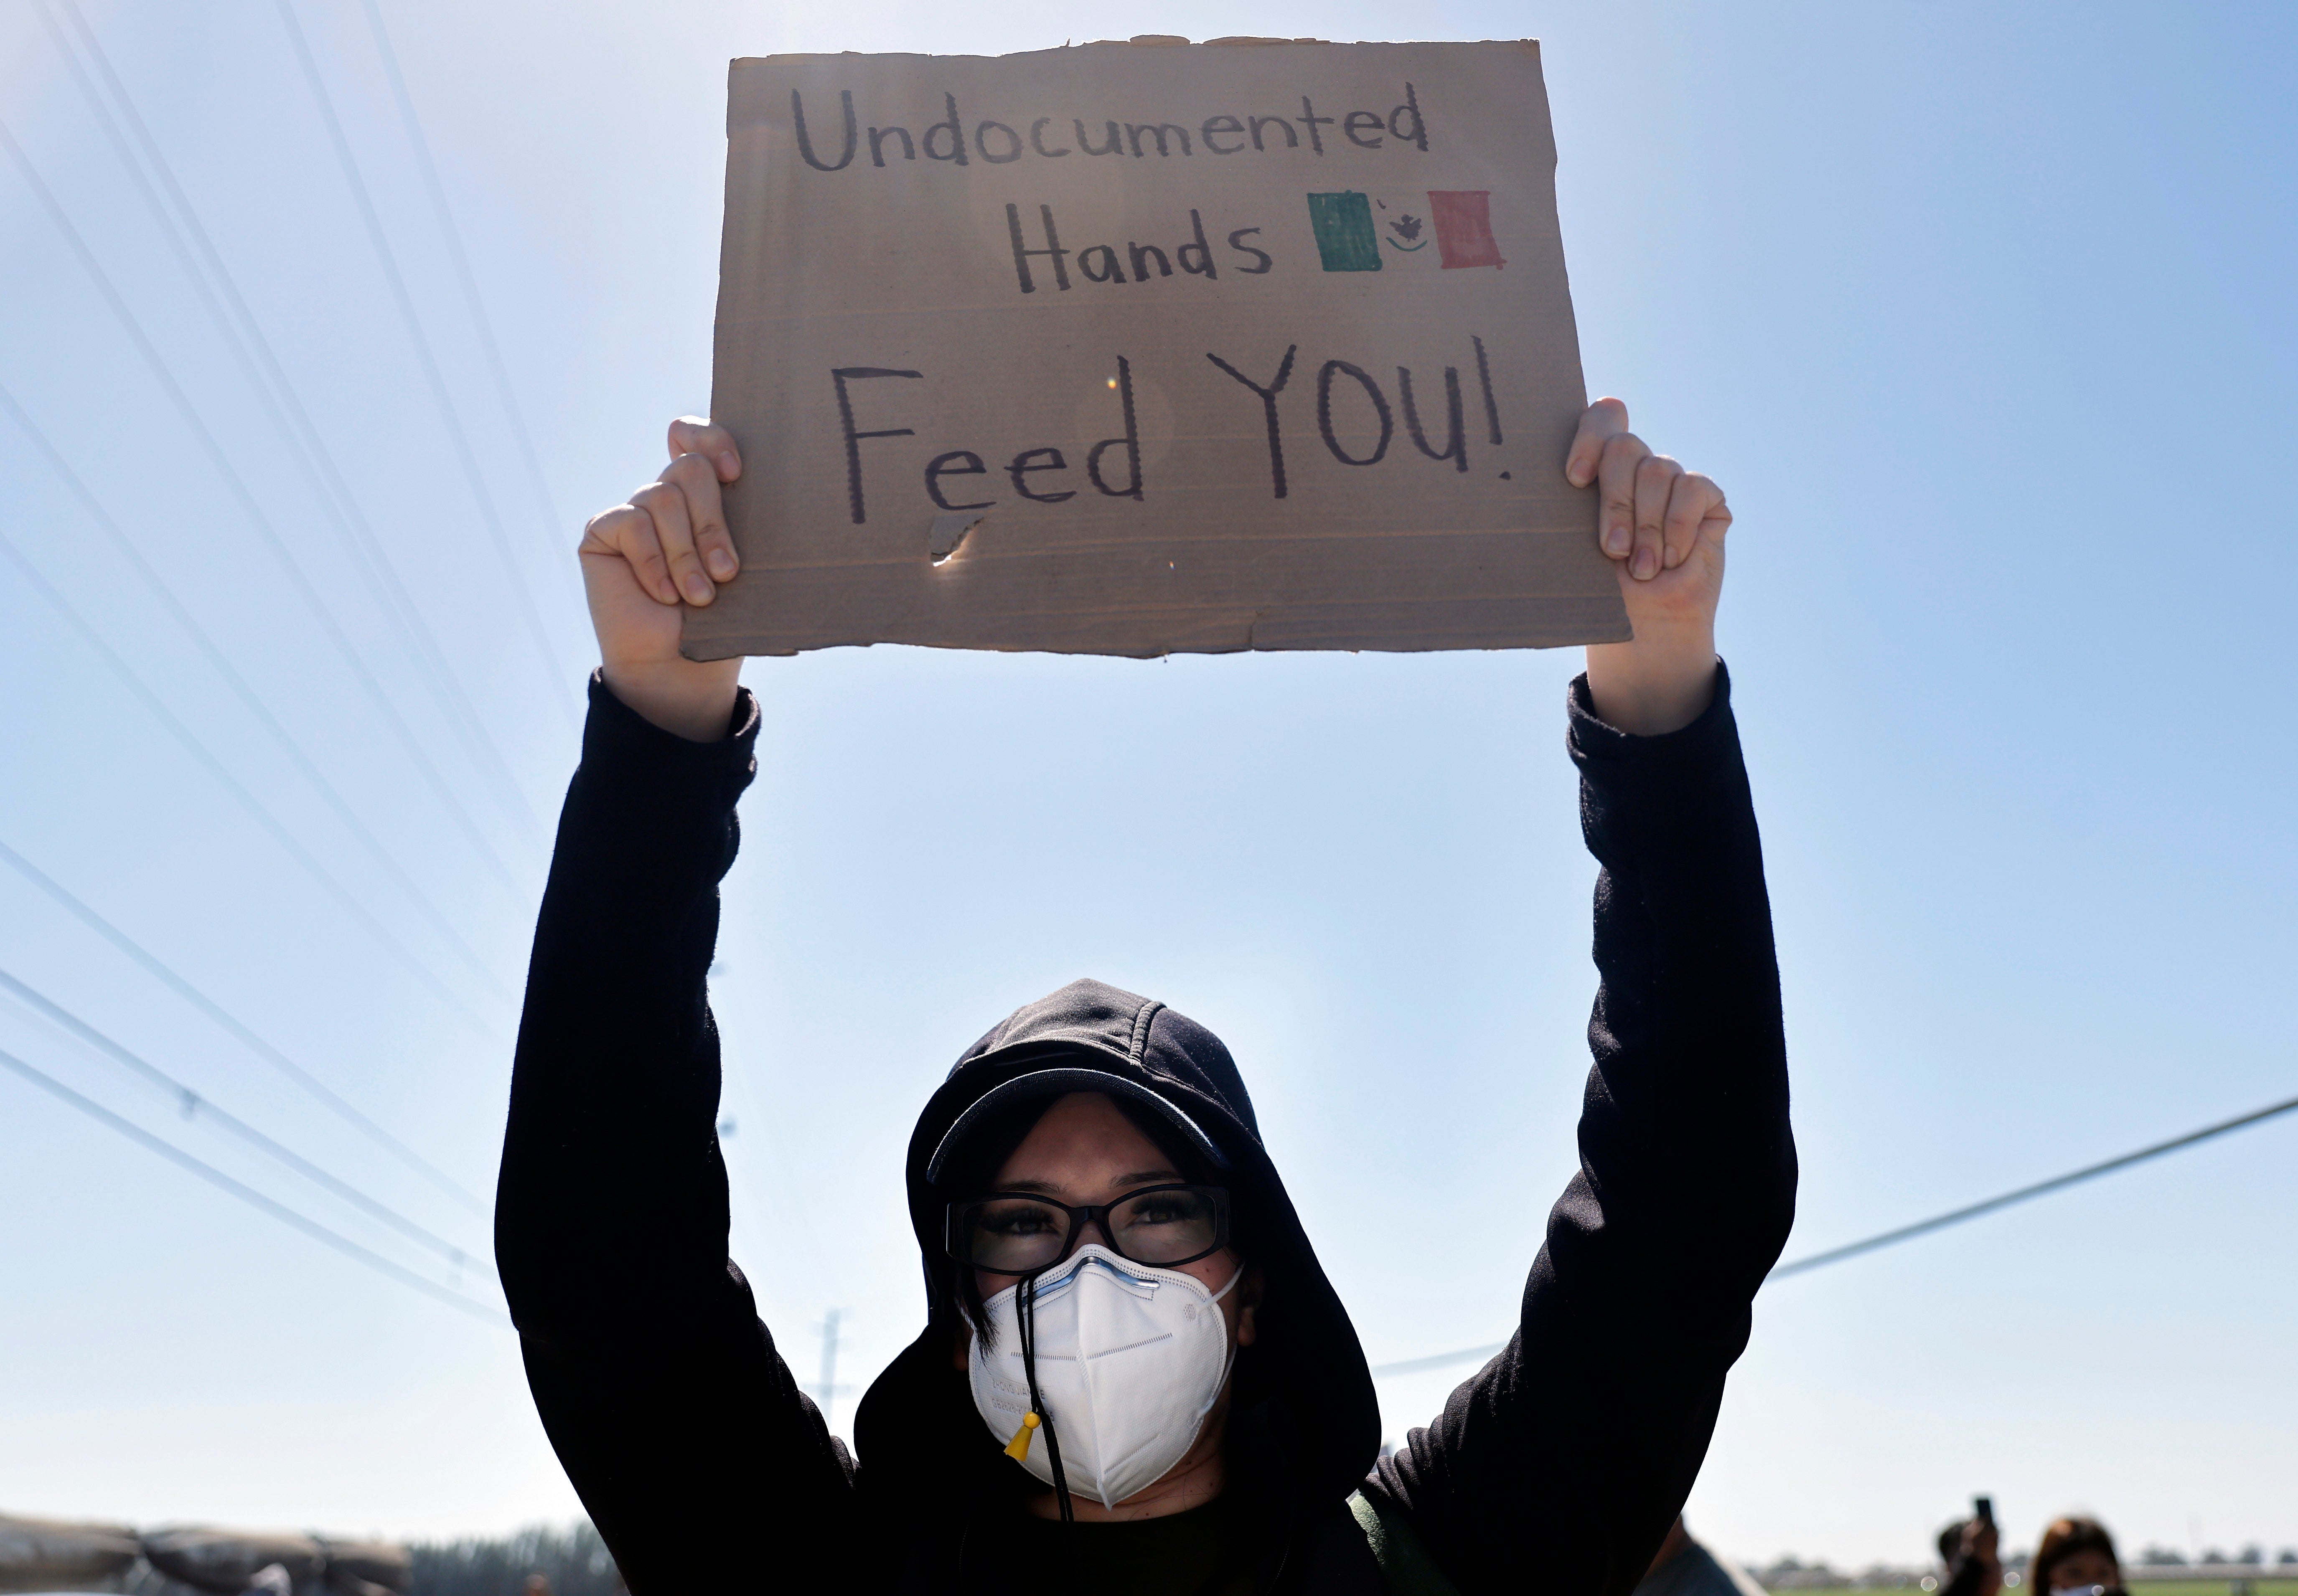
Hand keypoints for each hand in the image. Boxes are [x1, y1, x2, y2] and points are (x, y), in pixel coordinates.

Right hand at [578, 418, 745, 739]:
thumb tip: (748, 483)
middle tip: (728, 572)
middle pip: (690, 469)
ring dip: (687, 554)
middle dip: (714, 524)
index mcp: (705, 499)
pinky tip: (664, 596)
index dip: (713, 439)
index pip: (697, 438)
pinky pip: (632, 525)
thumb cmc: (719, 622)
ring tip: (699, 599)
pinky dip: (654, 564)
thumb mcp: (739, 570)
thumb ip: (739, 526)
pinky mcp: (604, 531)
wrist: (680, 668)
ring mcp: (634, 512)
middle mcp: (668, 497)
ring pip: (664, 498)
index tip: (736, 473)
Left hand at [1564, 398, 1732, 734]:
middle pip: (1624, 445)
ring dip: (1646, 526)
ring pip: (1658, 469)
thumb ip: (1551, 524)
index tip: (1574, 479)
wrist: (1643, 628)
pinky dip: (1678, 527)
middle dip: (1615, 501)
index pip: (1602, 416)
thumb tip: (1508, 517)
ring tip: (1641, 569)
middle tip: (1611, 550)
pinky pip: (1693, 489)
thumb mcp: (1568, 556)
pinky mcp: (1705, 497)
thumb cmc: (1599, 593)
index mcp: (1597, 470)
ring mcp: (1671, 479)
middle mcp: (1635, 466)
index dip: (1589, 435)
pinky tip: (1671, 559)